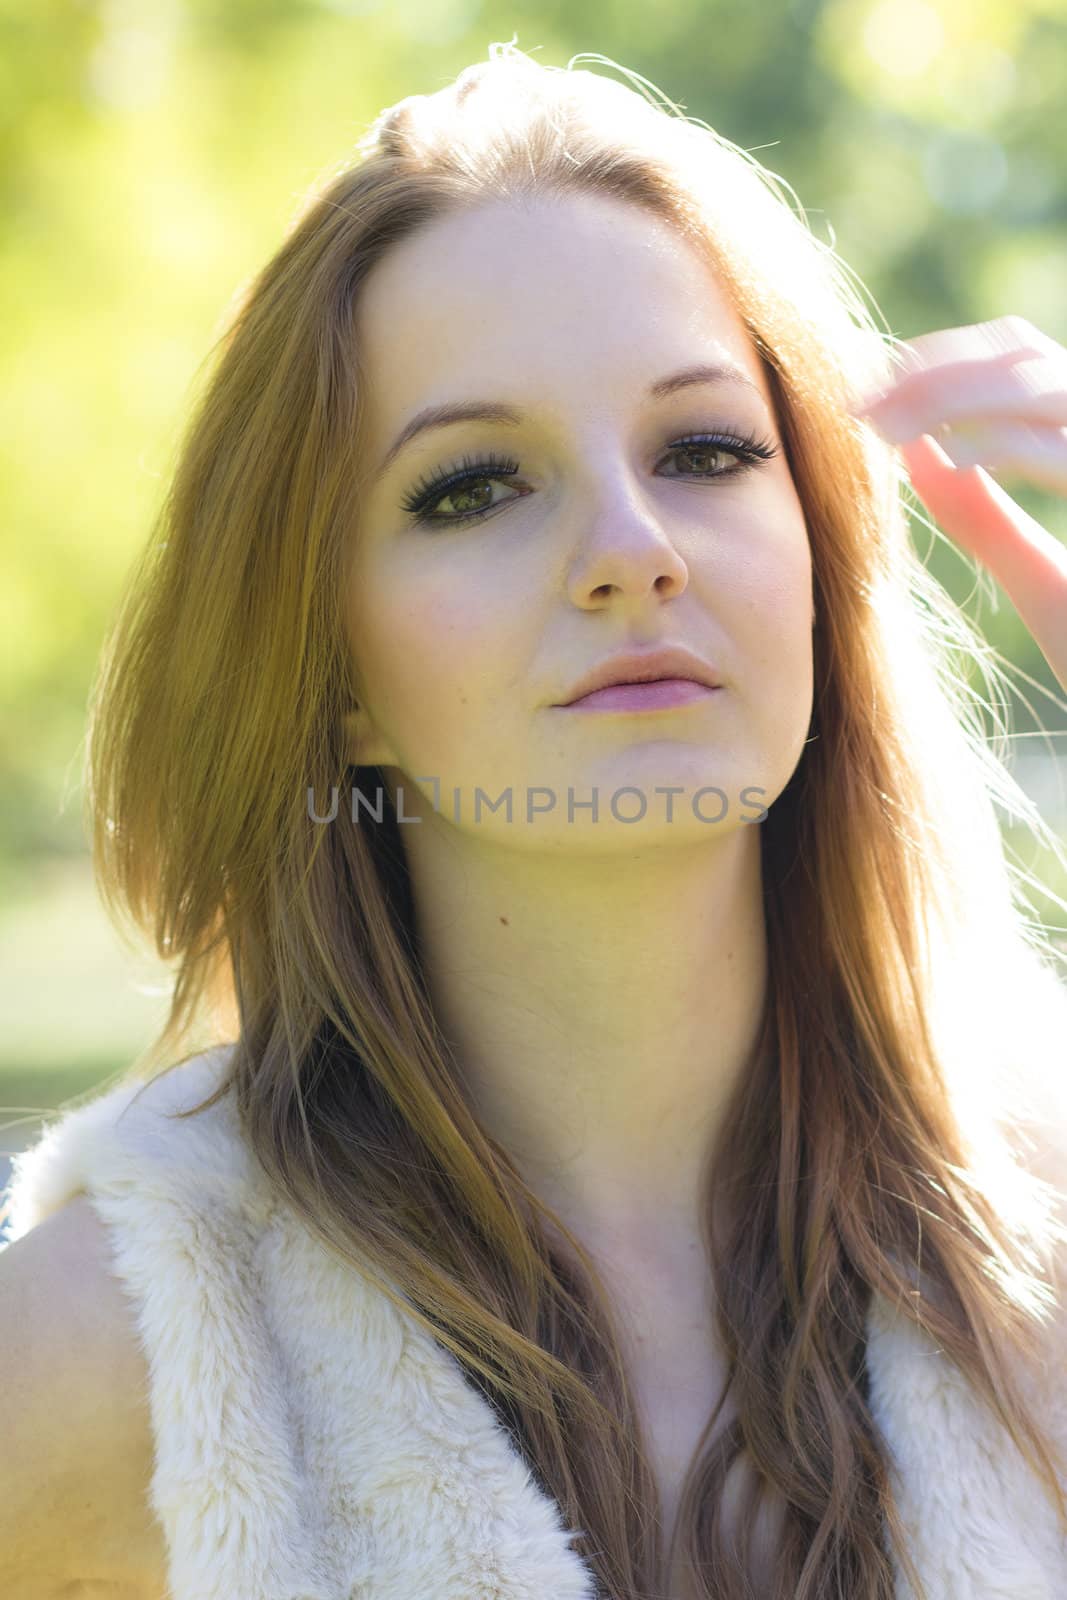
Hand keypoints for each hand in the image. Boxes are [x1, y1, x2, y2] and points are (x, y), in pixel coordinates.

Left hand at [847, 315, 1066, 695]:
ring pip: (1040, 386)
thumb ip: (983, 515)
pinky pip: (1065, 455)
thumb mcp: (1040, 574)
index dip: (944, 358)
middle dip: (933, 368)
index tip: (871, 385)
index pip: (1023, 356)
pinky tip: (946, 463)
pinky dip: (1004, 446)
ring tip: (881, 429)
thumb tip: (918, 458)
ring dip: (950, 397)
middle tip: (857, 401)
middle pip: (1028, 353)